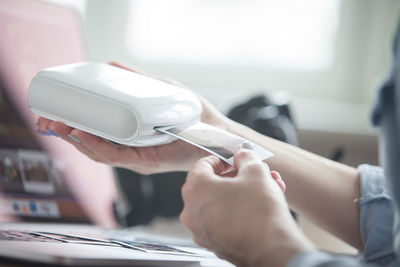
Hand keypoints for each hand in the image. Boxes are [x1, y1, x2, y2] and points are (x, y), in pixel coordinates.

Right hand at [36, 62, 228, 173]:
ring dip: (77, 140)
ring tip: (59, 125)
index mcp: (130, 135)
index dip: (74, 124)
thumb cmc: (191, 114)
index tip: (56, 112)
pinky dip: (98, 147)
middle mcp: (131, 149)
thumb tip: (112, 64)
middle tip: (47, 119)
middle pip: (92, 144)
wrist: (216, 131)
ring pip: (99, 153)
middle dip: (67, 133)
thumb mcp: (160, 90)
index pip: (96, 132)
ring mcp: (137, 158)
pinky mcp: (147, 161)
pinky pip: (117, 156)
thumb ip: (136, 79)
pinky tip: (84, 135)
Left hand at [180, 149, 313, 266]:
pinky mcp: (214, 244)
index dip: (222, 159)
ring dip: (242, 193)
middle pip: (213, 184)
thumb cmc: (260, 212)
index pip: (203, 164)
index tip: (235, 160)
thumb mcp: (256, 172)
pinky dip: (238, 211)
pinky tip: (260, 207)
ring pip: (221, 203)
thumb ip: (245, 157)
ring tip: (266, 189)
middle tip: (256, 174)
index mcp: (196, 189)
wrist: (273, 250)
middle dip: (238, 177)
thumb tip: (241, 153)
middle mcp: (192, 211)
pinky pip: (223, 221)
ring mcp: (201, 230)